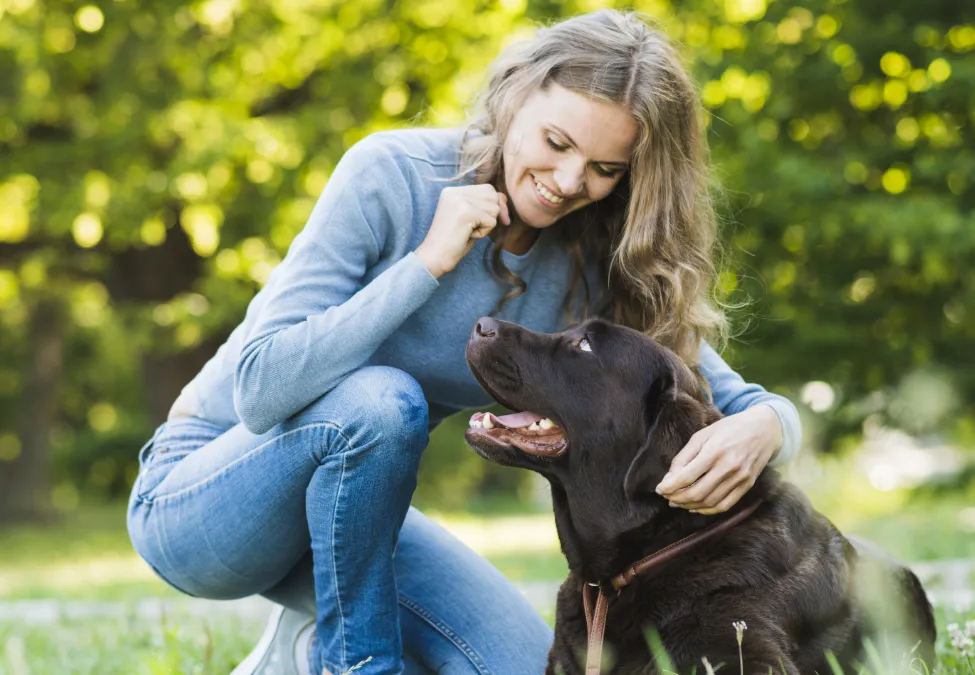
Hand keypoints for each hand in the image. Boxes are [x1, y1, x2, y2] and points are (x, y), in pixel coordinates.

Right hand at [414, 185, 509, 277]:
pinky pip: (491, 222)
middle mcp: (454, 191)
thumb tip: (504, 198)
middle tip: (474, 228)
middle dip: (491, 215)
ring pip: (494, 209)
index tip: (487, 220)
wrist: (434, 257)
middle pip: (493, 196)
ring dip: (486, 225)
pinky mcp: (466, 212)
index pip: (487, 189)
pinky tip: (467, 236)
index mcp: (452, 190)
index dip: (493, 205)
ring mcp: (460, 200)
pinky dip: (484, 233)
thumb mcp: (468, 218)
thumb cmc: (452, 241)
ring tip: (468, 231)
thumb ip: (483, 205)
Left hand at [654, 405, 781, 514]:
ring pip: (710, 502)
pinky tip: (695, 507)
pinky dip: (707, 510)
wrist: (763, 429)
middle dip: (677, 498)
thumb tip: (670, 478)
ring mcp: (740, 478)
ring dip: (690, 506)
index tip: (659, 489)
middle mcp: (728, 467)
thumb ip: (684, 457)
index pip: (686, 477)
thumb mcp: (702, 435)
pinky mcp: (747, 486)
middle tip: (667, 497)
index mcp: (714, 451)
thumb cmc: (728, 429)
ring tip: (678, 502)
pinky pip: (725, 505)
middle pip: (697, 493)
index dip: (669, 486)